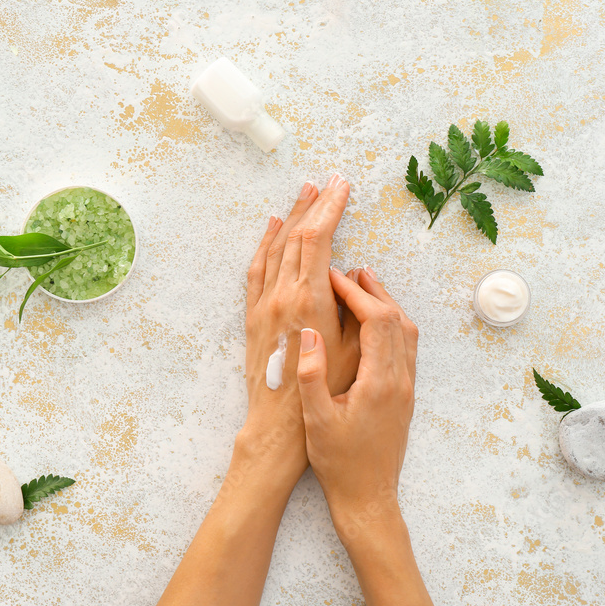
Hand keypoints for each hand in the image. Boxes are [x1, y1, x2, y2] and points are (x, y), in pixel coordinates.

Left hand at [236, 176, 360, 485]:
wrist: (278, 424)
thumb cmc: (323, 392)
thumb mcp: (351, 348)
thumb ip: (350, 306)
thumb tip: (348, 273)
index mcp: (309, 299)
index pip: (318, 239)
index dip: (330, 208)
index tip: (342, 187)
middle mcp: (281, 295)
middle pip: (296, 236)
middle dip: (314, 205)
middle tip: (328, 181)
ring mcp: (263, 304)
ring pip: (275, 248)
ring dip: (290, 218)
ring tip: (304, 194)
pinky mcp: (253, 316)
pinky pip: (257, 269)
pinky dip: (265, 244)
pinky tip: (272, 229)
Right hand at [295, 267, 418, 538]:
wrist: (368, 499)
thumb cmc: (339, 464)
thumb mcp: (316, 421)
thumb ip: (311, 375)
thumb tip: (308, 333)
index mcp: (380, 383)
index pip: (376, 321)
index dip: (355, 294)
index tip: (332, 276)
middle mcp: (400, 381)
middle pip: (396, 319)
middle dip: (372, 290)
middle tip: (348, 271)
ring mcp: (407, 388)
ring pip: (406, 332)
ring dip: (386, 304)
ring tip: (363, 286)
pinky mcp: (405, 396)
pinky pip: (406, 348)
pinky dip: (392, 325)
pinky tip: (375, 323)